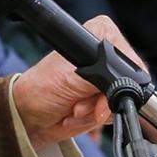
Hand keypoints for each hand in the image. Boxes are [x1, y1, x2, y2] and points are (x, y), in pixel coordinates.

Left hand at [10, 16, 145, 145]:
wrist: (28, 115)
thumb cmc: (41, 89)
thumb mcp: (71, 79)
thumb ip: (102, 80)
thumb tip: (124, 90)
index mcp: (101, 35)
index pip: (129, 59)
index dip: (118, 80)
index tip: (97, 91)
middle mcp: (106, 56)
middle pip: (127, 85)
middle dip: (103, 101)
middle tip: (80, 103)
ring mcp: (105, 80)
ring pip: (121, 103)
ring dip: (96, 113)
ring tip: (75, 108)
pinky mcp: (103, 99)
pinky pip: (114, 115)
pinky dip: (94, 120)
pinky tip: (76, 114)